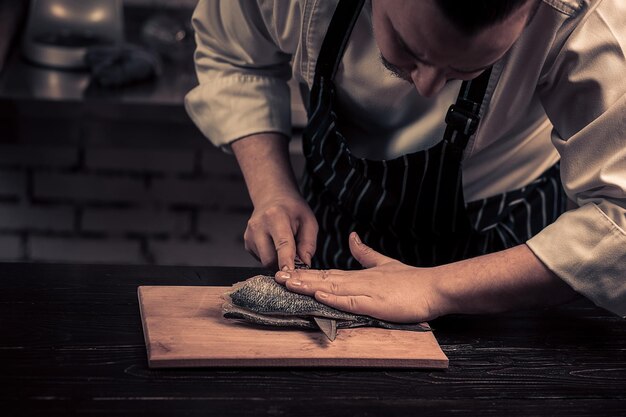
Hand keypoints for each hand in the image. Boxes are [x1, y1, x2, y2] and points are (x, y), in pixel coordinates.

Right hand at [245, 194, 317, 269]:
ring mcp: (250, 234)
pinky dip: (270, 256)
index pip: (282, 243)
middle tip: (295, 258)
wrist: (272, 197)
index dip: (286, 261)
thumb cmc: (292, 209)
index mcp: (276, 217)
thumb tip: (304, 264)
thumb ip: (308, 244)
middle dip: (283, 264)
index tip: (289, 273)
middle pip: (269, 258)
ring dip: (277, 260)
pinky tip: (274, 244)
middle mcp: (259, 225)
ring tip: (284, 246)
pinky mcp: (247, 242)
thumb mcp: (308, 221)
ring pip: (264, 261)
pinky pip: (260, 259)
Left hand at [274, 232, 445, 322]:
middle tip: (276, 276)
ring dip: (309, 286)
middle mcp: (357, 281)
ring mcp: (365, 292)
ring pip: (331, 288)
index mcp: (358, 275)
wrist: (433, 287)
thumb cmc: (410, 280)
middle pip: (323, 279)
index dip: (305, 273)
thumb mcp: (383, 263)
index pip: (326, 273)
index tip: (286, 272)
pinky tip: (319, 295)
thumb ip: (365, 253)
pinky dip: (334, 299)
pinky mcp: (375, 303)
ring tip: (289, 284)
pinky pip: (351, 302)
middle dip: (299, 278)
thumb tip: (352, 237)